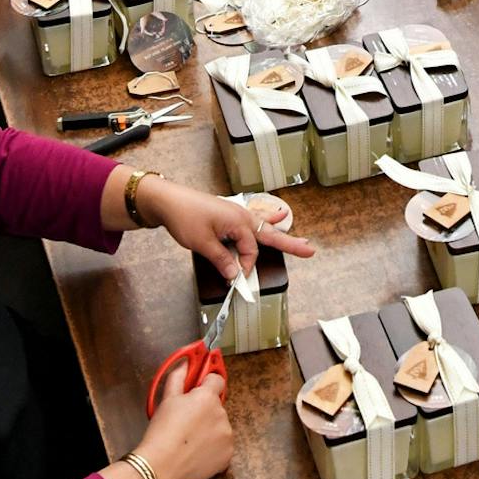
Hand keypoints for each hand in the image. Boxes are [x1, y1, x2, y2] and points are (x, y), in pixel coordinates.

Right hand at [136, 365, 232, 478]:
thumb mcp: (166, 400)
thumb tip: (185, 362)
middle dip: (205, 410)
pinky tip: (196, 453)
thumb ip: (178, 377)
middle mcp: (222, 414)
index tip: (200, 387)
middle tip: (186, 421)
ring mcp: (227, 436)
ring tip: (189, 440)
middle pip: (216, 406)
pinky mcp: (227, 455)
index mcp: (207, 398)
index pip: (217, 379)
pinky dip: (213, 448)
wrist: (161, 466)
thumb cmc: (162, 432)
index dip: (207, 383)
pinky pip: (222, 446)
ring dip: (210, 429)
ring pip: (220, 426)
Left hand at [141, 177, 314, 279]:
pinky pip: (255, 217)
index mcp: (238, 221)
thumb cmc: (184, 217)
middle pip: (270, 233)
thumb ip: (222, 259)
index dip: (245, 267)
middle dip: (290, 243)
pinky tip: (278, 215)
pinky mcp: (230, 213)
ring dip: (281, 233)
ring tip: (300, 240)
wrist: (168, 200)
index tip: (235, 279)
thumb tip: (236, 274)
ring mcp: (237, 212)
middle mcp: (242, 215)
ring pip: (264, 226)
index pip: (251, 250)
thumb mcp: (202, 242)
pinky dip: (267, 218)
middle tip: (310, 251)